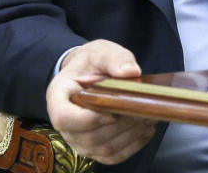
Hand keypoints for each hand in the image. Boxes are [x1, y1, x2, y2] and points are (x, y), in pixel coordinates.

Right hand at [46, 39, 156, 163]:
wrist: (89, 73)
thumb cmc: (92, 62)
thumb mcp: (101, 51)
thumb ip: (115, 59)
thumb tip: (131, 72)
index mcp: (58, 97)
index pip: (64, 117)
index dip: (88, 119)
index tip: (113, 111)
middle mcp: (65, 124)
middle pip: (89, 136)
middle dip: (120, 125)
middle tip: (143, 110)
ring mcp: (78, 139)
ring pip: (103, 148)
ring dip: (130, 135)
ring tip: (149, 117)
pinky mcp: (94, 148)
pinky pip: (113, 156)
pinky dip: (132, 146)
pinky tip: (146, 129)